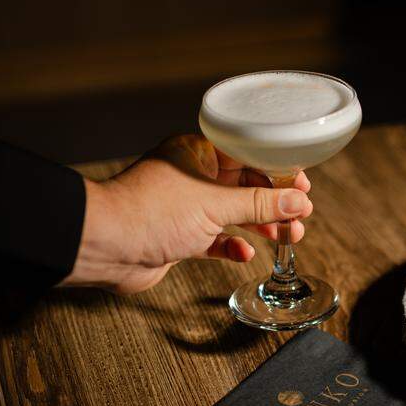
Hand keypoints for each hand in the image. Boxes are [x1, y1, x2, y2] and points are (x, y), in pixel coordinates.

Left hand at [60, 135, 312, 293]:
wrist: (104, 246)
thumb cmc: (149, 213)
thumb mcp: (215, 205)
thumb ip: (260, 204)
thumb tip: (298, 202)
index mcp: (196, 152)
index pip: (247, 154)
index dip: (277, 170)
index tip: (301, 186)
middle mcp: (191, 176)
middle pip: (244, 185)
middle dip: (274, 203)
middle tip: (300, 216)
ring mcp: (185, 207)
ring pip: (233, 213)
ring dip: (260, 226)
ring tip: (287, 237)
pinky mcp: (179, 236)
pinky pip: (215, 239)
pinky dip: (232, 246)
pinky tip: (244, 253)